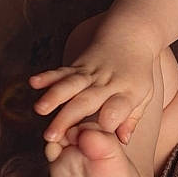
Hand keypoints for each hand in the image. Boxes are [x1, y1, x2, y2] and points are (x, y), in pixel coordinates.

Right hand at [29, 36, 159, 157]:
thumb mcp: (144, 95)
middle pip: (87, 101)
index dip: (110, 120)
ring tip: (40, 109)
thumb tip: (123, 140)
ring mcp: (91, 73)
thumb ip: (132, 118)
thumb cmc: (137, 73)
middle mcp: (107, 83)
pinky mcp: (78, 65)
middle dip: (68, 118)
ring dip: (54, 96)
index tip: (99, 133)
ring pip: (71, 85)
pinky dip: (48, 76)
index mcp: (127, 93)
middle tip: (51, 136)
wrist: (129, 35)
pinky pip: (62, 71)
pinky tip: (33, 82)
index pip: (118, 108)